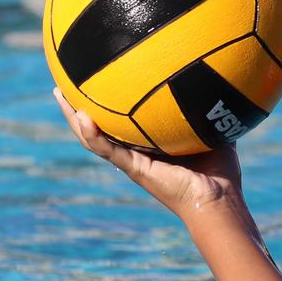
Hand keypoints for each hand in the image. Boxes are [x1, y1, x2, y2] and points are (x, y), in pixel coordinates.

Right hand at [54, 89, 243, 215]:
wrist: (220, 200)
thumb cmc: (222, 172)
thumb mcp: (216, 131)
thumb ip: (212, 109)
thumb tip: (219, 80)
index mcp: (150, 147)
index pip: (122, 122)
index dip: (106, 104)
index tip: (93, 81)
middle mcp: (136, 154)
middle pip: (99, 127)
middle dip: (78, 107)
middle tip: (62, 85)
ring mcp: (132, 162)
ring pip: (93, 138)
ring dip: (73, 118)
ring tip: (59, 95)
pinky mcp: (135, 170)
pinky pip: (109, 150)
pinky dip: (93, 135)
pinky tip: (82, 117)